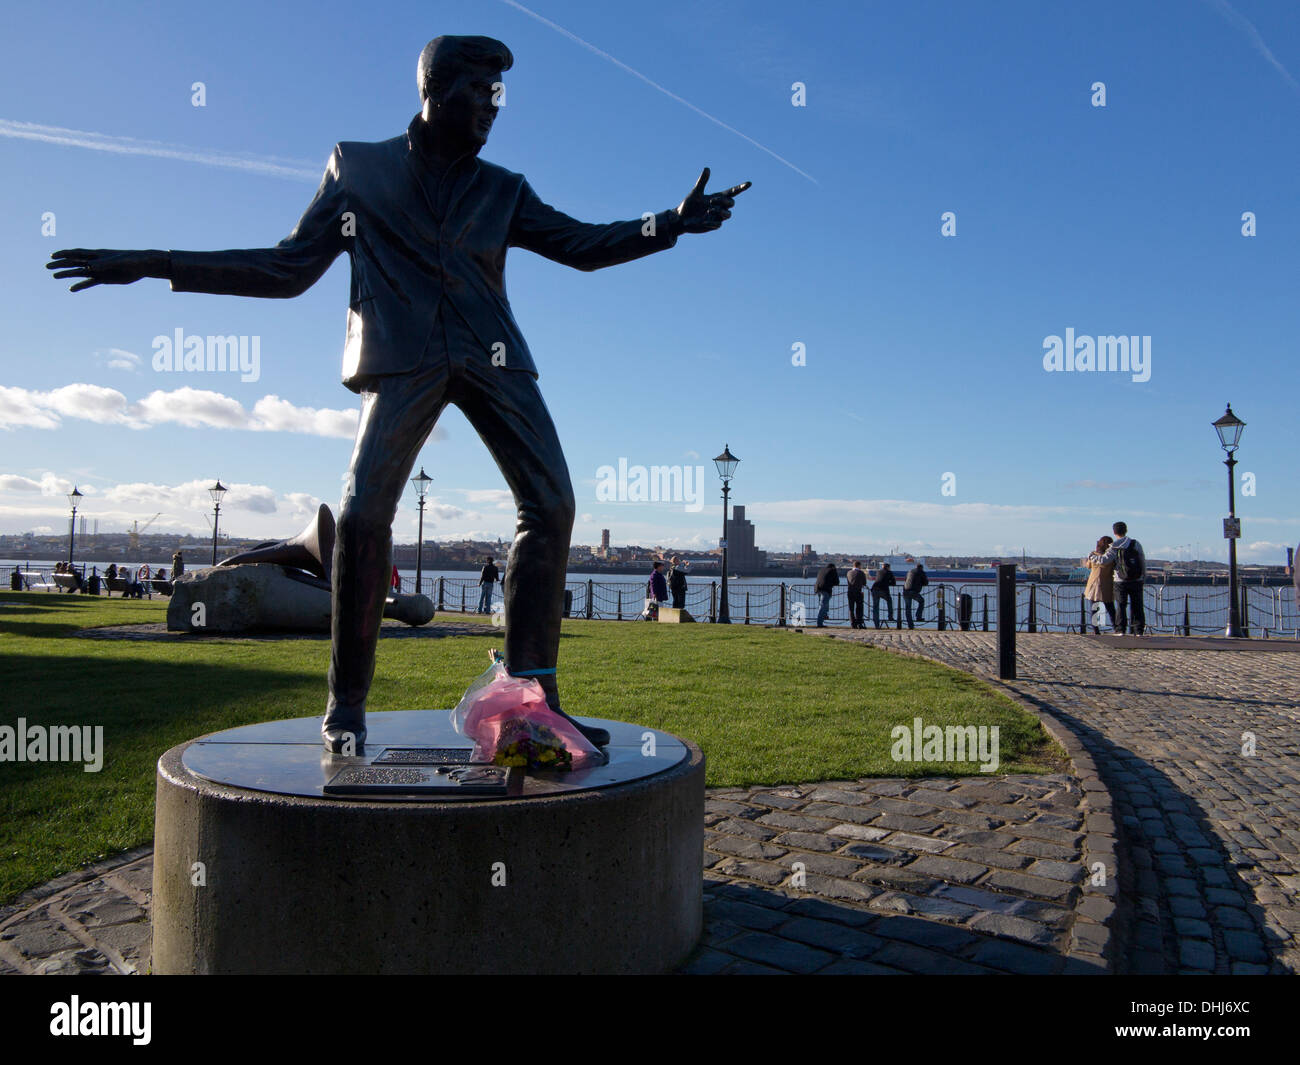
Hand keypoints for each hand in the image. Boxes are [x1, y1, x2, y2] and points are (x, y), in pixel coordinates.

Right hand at [46, 249, 168, 291]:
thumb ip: (104, 263)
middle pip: (75, 262)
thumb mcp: (118, 261)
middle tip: (47, 267)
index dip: (65, 254)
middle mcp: (96, 262)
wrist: (142, 266)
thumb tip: (89, 266)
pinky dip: (81, 286)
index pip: (77, 253)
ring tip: (54, 276)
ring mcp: (99, 271)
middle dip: (61, 264)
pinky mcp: (105, 279)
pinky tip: (71, 289)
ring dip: (67, 274)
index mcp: (97, 254)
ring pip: (80, 273)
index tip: (52, 255)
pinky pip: (90, 283)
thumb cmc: (131, 259)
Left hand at [672, 167, 750, 233]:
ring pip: (728, 214)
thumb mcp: (695, 192)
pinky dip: (712, 222)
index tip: (749, 183)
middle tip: (711, 201)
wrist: (681, 218)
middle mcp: (719, 207)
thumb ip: (702, 181)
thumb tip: (707, 168)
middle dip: (724, 201)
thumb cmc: (688, 204)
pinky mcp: (712, 225)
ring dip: (720, 211)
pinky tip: (703, 220)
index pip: (732, 192)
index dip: (740, 188)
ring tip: (708, 210)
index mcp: (717, 197)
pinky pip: (718, 224)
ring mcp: (717, 217)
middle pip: (731, 203)